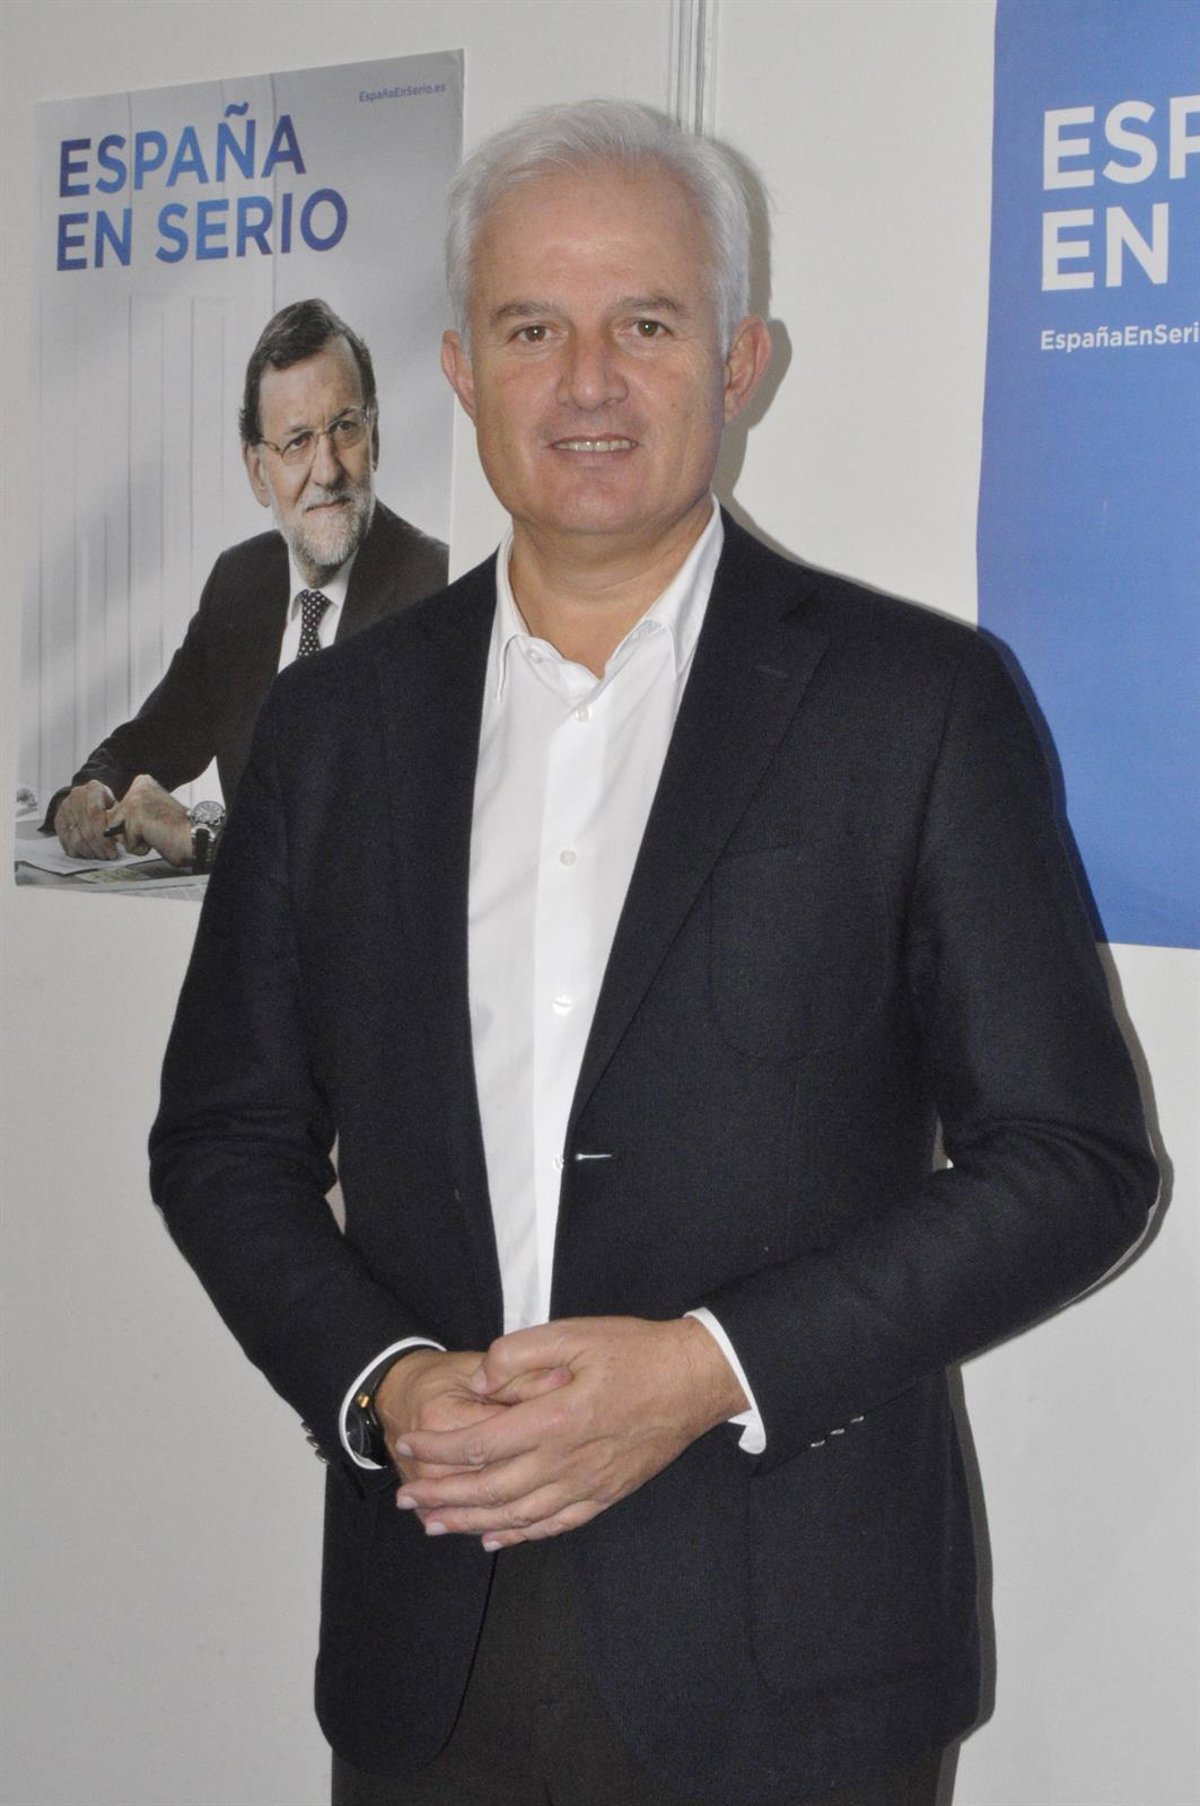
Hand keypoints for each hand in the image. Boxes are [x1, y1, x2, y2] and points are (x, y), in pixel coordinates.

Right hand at [54, 781, 117, 857]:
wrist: (91, 800)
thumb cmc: (109, 806)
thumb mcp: (118, 808)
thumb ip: (118, 820)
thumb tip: (119, 837)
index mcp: (93, 788)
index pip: (95, 813)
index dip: (104, 835)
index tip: (113, 849)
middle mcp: (76, 796)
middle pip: (86, 829)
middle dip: (100, 847)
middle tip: (109, 856)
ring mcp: (65, 808)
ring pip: (76, 838)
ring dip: (91, 851)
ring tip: (102, 855)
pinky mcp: (58, 821)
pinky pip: (67, 842)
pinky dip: (80, 851)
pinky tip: (90, 853)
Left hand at [105, 774, 192, 865]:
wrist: (194, 838)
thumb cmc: (177, 829)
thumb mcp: (150, 810)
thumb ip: (131, 811)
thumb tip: (108, 825)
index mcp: (143, 781)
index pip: (119, 807)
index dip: (134, 822)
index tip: (156, 820)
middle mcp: (138, 786)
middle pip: (115, 818)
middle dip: (132, 831)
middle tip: (156, 828)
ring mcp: (136, 801)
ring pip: (118, 830)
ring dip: (135, 839)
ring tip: (156, 833)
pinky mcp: (135, 818)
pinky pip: (127, 842)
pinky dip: (140, 847)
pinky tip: (156, 838)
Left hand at [392, 1315, 747, 1549]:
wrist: (695, 1380)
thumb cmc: (635, 1352)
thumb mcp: (574, 1332)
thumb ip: (520, 1352)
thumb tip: (480, 1379)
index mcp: (556, 1419)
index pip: (481, 1443)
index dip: (439, 1450)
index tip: (409, 1448)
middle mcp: (567, 1461)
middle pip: (490, 1489)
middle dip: (442, 1495)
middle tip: (407, 1499)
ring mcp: (587, 1484)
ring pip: (516, 1515)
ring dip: (470, 1522)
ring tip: (434, 1524)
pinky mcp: (605, 1494)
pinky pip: (554, 1525)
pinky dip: (519, 1535)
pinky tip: (493, 1538)